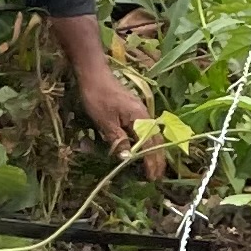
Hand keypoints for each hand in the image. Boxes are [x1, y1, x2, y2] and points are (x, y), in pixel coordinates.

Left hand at [53, 18, 166, 178]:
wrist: (93, 73)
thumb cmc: (98, 96)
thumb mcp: (104, 121)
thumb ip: (117, 140)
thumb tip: (127, 157)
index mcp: (140, 118)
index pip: (150, 145)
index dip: (152, 162)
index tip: (152, 177)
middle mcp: (145, 115)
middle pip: (155, 141)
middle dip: (157, 159)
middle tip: (156, 177)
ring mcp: (140, 112)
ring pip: (151, 136)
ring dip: (152, 152)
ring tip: (152, 167)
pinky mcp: (133, 110)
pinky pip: (144, 130)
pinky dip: (146, 142)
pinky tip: (142, 149)